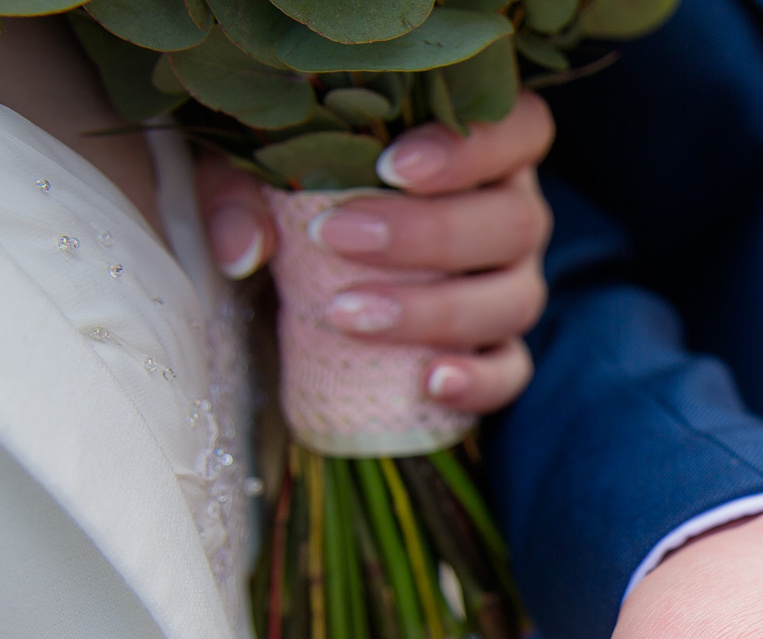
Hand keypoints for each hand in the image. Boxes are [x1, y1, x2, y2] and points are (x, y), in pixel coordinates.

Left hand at [195, 92, 554, 413]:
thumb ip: (244, 192)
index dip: (470, 147)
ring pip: (515, 299)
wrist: (304, 269)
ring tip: (349, 316)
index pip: (518, 130)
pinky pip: (511, 371)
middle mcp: (514, 215)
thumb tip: (245, 250)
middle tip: (338, 239)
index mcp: (485, 150)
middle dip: (428, 234)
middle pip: (515, 222)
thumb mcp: (259, 172)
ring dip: (436, 311)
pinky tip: (430, 384)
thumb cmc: (303, 194)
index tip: (391, 166)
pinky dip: (479, 380)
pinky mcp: (500, 351)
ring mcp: (514, 286)